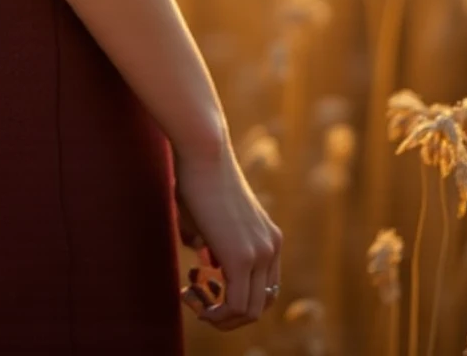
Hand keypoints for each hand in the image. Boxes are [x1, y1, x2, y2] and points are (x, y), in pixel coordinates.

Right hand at [173, 142, 282, 331]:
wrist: (203, 150)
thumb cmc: (199, 175)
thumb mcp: (211, 216)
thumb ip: (214, 243)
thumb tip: (208, 263)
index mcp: (269, 237)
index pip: (264, 287)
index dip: (236, 296)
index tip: (205, 288)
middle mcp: (272, 247)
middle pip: (261, 304)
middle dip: (229, 313)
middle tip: (199, 301)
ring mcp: (261, 253)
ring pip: (250, 311)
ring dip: (222, 317)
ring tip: (194, 303)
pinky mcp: (242, 257)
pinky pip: (237, 305)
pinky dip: (217, 314)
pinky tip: (194, 301)